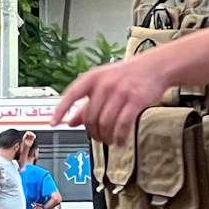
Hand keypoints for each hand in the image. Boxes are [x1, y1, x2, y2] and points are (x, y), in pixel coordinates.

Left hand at [53, 52, 173, 144]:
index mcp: (93, 78)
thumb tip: (69, 122)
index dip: (61, 109)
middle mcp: (104, 84)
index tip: (53, 123)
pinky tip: (119, 141)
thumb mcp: (103, 84)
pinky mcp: (135, 101)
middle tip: (97, 138)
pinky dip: (119, 137)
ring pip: (105, 123)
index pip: (71, 94)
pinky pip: (122, 125)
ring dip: (106, 137)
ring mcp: (120, 92)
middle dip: (92, 132)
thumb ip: (86, 103)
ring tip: (108, 141)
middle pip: (90, 116)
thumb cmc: (126, 76)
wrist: (155, 67)